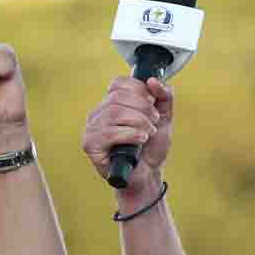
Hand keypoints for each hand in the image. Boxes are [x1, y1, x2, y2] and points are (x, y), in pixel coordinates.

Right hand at [82, 76, 172, 190]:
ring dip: (138, 121)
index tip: (152, 103)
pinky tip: (141, 140)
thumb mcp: (164, 118)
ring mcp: (92, 129)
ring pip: (113, 113)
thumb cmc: (150, 148)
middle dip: (142, 108)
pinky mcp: (91, 145)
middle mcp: (99, 114)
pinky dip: (130, 134)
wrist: (148, 175)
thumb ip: (164, 97)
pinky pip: (108, 133)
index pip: (118, 83)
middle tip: (153, 121)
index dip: (138, 89)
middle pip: (117, 97)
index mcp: (112, 103)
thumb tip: (152, 80)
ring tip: (148, 133)